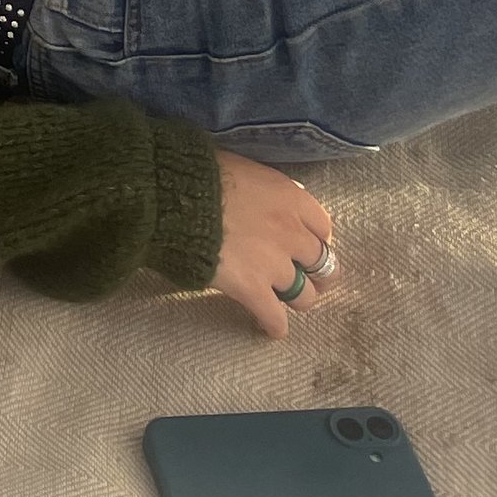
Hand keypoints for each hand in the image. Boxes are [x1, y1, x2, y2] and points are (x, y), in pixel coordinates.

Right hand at [211, 151, 335, 337]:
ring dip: (297, 299)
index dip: (314, 238)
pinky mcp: (253, 290)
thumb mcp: (243, 169)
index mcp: (290, 198)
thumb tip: (270, 202)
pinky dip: (273, 325)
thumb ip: (266, 190)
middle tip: (305, 278)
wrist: (174, 197)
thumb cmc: (201, 174)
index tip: (303, 244)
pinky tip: (268, 327)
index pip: (323, 227)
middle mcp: (291, 232)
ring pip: (305, 296)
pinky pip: (275, 319)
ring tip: (284, 301)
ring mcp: (274, 264)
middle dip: (315, 273)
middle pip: (323, 264)